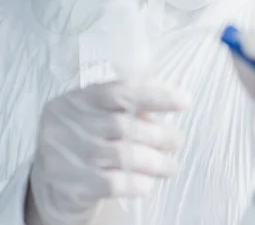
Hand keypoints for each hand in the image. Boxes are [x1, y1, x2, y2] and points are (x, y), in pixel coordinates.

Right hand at [26, 80, 188, 224]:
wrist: (49, 180)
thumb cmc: (84, 137)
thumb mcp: (97, 113)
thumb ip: (127, 105)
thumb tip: (170, 102)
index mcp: (77, 99)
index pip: (119, 91)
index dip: (154, 95)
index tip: (183, 101)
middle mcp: (66, 123)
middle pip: (122, 125)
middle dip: (157, 134)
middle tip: (177, 140)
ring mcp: (64, 155)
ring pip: (121, 155)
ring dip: (153, 161)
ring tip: (171, 166)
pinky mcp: (69, 185)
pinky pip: (110, 183)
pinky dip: (135, 183)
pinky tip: (147, 184)